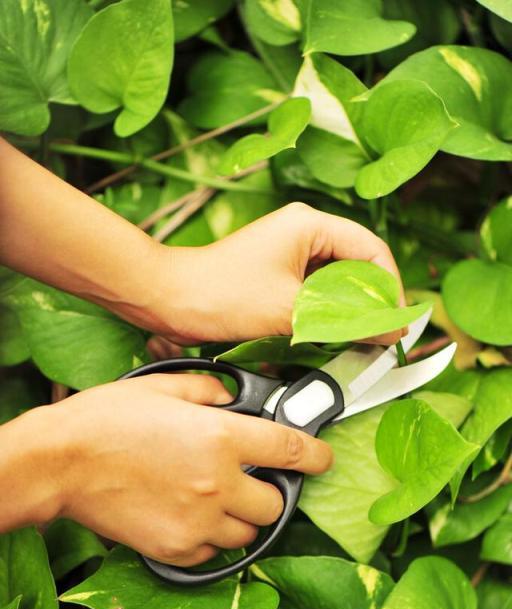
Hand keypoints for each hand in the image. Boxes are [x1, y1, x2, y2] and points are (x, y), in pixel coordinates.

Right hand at [2, 374, 331, 565]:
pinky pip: (212, 551)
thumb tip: (231, 398)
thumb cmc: (108, 419)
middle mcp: (217, 483)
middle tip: (252, 479)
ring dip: (243, 517)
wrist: (61, 461)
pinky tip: (192, 515)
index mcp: (220, 438)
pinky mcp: (175, 547)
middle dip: (271, 492)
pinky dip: (212, 537)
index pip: (290, 449)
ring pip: (248, 533)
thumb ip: (210, 389)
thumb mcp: (165, 385)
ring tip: (218, 498)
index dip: (315, 454)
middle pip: (274, 504)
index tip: (322, 458)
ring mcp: (197, 521)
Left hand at [154, 202, 404, 345]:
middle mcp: (303, 233)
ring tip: (357, 341)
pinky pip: (316, 292)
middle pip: (357, 266)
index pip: (371, 251)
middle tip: (379, 339)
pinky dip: (326, 315)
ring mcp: (290, 253)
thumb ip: (345, 321)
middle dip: (370, 303)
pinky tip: (329, 336)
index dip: (390, 289)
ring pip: (337, 282)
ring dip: (348, 311)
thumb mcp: (291, 311)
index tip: (395, 325)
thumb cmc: (222, 294)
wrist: (169, 299)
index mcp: (310, 225)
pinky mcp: (279, 274)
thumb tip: (388, 332)